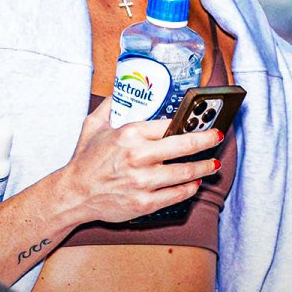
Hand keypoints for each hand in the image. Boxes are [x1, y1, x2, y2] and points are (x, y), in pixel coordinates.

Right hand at [58, 97, 221, 223]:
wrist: (74, 194)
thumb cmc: (84, 160)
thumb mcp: (94, 125)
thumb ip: (110, 104)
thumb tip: (120, 88)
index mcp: (129, 135)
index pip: (168, 124)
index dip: (188, 122)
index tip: (200, 121)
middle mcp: (138, 157)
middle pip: (184, 146)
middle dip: (206, 139)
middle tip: (217, 136)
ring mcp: (143, 182)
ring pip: (185, 173)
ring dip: (204, 167)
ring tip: (214, 164)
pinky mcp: (144, 203)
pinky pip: (176, 195)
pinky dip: (190, 188)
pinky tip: (195, 183)